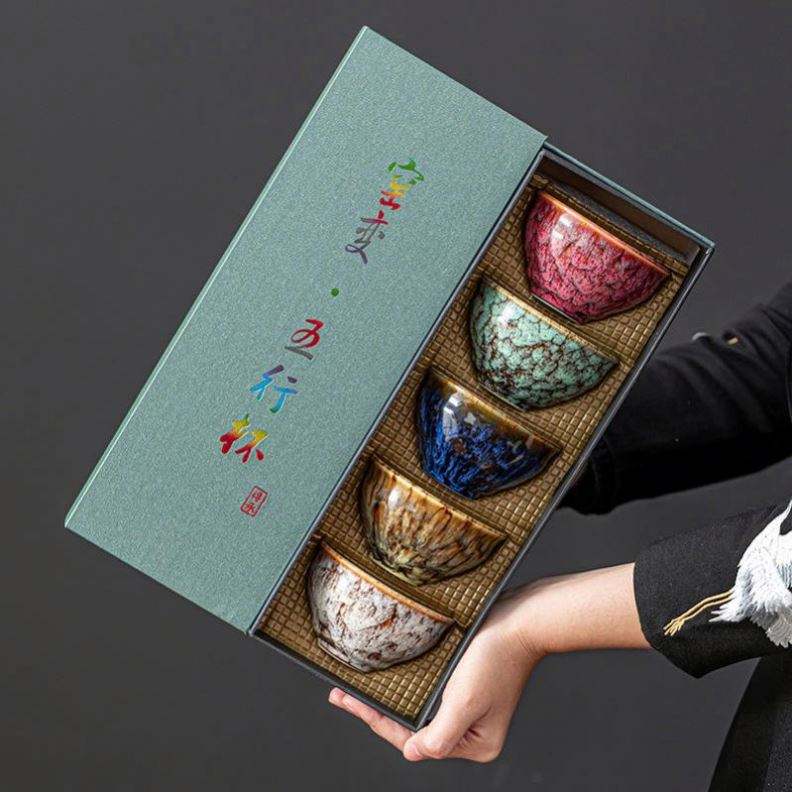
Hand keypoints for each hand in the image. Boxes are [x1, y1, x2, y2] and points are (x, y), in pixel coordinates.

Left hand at [328, 594, 542, 761]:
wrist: (521, 619)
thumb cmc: (497, 657)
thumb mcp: (465, 701)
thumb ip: (439, 735)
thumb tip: (411, 752)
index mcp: (475, 743)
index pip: (416, 741)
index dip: (381, 723)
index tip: (351, 704)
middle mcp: (471, 730)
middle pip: (414, 727)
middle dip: (377, 713)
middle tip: (342, 696)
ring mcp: (469, 707)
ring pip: (418, 711)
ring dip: (387, 701)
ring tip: (354, 692)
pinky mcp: (466, 685)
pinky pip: (428, 693)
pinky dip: (406, 689)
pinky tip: (388, 682)